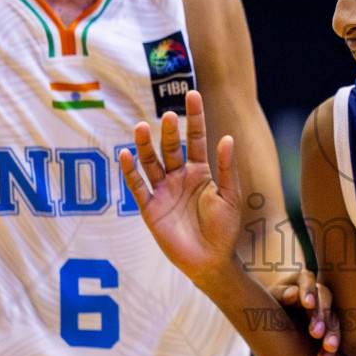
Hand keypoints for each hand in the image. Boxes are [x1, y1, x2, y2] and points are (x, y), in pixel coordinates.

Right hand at [120, 90, 243, 281]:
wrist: (211, 261)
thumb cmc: (224, 229)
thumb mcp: (230, 196)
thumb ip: (226, 168)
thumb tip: (227, 136)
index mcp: (200, 172)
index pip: (196, 138)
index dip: (194, 118)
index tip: (192, 94)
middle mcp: (179, 177)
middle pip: (171, 148)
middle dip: (169, 132)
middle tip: (168, 116)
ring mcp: (163, 191)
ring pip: (151, 162)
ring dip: (145, 145)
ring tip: (140, 127)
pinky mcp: (150, 208)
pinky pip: (138, 187)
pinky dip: (130, 171)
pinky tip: (125, 154)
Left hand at [268, 267, 342, 355]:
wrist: (276, 315)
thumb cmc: (271, 302)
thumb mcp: (270, 297)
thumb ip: (280, 294)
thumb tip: (294, 294)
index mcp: (302, 280)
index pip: (308, 280)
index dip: (309, 291)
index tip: (307, 304)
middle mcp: (317, 292)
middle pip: (325, 299)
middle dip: (322, 316)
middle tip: (316, 333)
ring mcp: (326, 308)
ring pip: (334, 318)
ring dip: (332, 333)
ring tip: (328, 348)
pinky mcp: (330, 325)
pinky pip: (333, 334)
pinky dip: (330, 347)